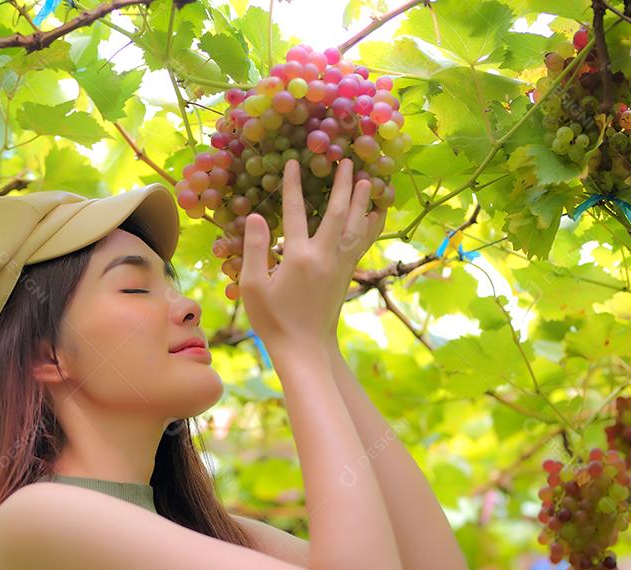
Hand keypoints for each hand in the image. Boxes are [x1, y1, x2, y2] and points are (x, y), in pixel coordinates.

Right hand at [237, 158, 382, 350]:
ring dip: (362, 200)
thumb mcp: (252, 286)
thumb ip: (254, 249)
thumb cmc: (273, 319)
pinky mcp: (348, 273)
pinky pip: (363, 241)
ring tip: (368, 178)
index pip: (295, 213)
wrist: (304, 347)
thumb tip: (255, 217)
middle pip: (338, 212)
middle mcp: (324, 256)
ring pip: (357, 225)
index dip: (293, 186)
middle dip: (342, 184)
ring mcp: (340, 264)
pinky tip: (378, 212)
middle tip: (346, 161)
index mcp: (298, 257)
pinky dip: (373, 224)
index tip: (293, 163)